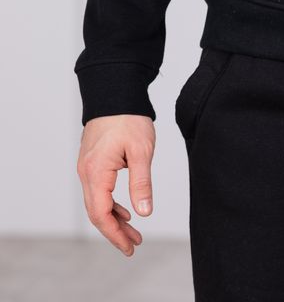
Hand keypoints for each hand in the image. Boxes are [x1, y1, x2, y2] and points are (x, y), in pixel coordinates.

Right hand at [76, 115, 155, 254]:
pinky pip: (98, 190)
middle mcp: (86, 172)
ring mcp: (87, 167)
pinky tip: (125, 210)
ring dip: (114, 218)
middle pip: (96, 212)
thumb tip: (144, 212)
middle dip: (115, 231)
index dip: (115, 234)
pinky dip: (111, 203)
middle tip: (133, 244)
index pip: (101, 214)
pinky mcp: (92, 161)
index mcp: (96, 172)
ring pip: (97, 202)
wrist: (115, 91)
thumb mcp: (141, 151)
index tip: (129, 247)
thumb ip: (141, 183)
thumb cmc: (129, 118)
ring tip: (133, 231)